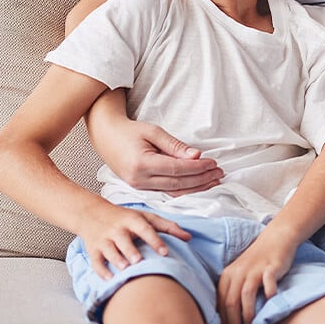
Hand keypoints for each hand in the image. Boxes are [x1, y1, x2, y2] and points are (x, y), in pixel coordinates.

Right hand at [75, 203, 190, 279]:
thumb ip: (167, 227)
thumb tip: (189, 237)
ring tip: (125, 268)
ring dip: (116, 259)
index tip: (165, 252)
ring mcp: (104, 239)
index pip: (145, 229)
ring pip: (109, 250)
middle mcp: (117, 229)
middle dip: (130, 250)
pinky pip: (96, 261)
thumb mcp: (145, 217)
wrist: (92, 213)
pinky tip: (110, 278)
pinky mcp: (93, 249)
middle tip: (139, 260)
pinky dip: (102, 270)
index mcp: (132, 220)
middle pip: (123, 240)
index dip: (155, 240)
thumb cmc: (125, 217)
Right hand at [88, 102, 223, 195]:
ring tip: (213, 181)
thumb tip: (197, 156)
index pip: (177, 169)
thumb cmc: (130, 131)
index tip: (214, 163)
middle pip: (178, 184)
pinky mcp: (139, 188)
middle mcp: (139, 179)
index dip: (198, 168)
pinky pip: (165, 193)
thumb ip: (175, 146)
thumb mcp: (154, 132)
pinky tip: (197, 187)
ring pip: (173, 192)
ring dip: (196, 188)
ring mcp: (138, 186)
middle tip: (219, 173)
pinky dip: (184, 191)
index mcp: (142, 164)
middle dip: (201, 179)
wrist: (105, 136)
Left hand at [217, 231, 296, 323]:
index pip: (221, 303)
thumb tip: (227, 317)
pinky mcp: (271, 267)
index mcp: (228, 275)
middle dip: (233, 322)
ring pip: (246, 294)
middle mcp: (239, 272)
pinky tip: (270, 302)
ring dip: (247, 313)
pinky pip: (268, 282)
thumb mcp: (239, 274)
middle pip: (231, 301)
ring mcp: (255, 269)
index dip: (224, 320)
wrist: (276, 238)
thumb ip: (233, 291)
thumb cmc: (258, 261)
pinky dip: (268, 293)